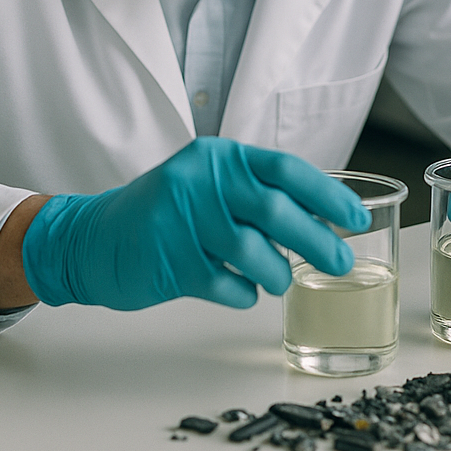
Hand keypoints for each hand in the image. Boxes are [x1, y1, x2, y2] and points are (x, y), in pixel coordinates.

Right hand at [19, 136, 370, 309]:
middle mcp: (200, 179)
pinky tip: (242, 290)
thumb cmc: (167, 212)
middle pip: (275, 210)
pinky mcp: (168, 261)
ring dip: (277, 273)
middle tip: (342, 262)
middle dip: (317, 240)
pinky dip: (244, 293)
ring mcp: (181, 219)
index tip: (356, 217)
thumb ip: (255, 192)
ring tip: (278, 279)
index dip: (327, 194)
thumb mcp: (209, 184)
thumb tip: (324, 218)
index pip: (284, 169)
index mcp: (218, 156)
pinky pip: (225, 285)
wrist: (94, 237)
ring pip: (253, 252)